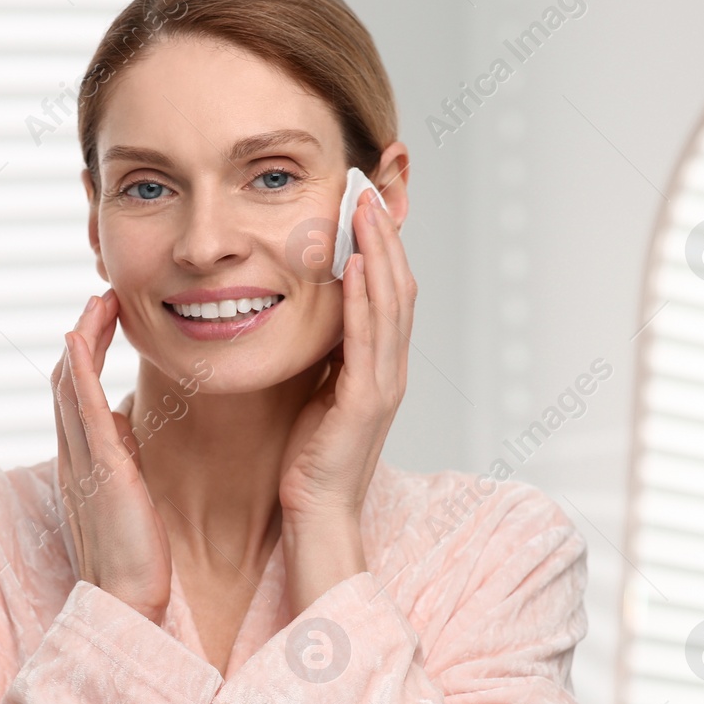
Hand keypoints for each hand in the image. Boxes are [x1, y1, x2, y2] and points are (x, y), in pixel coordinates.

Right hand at [52, 289, 171, 623]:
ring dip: (83, 338)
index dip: (85, 353)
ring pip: (70, 386)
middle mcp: (72, 456)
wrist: (126, 602)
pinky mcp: (100, 470)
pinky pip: (82, 409)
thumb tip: (126, 418)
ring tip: (100, 302)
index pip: (75, 394)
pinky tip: (81, 336)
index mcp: (80, 461)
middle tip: (102, 297)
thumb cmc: (134, 557)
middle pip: (67, 380)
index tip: (104, 320)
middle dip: (83, 335)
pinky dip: (79, 368)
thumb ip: (121, 454)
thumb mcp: (128, 492)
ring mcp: (81, 461)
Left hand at [277, 190, 415, 607]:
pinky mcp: (366, 404)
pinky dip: (364, 299)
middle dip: (384, 235)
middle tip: (369, 187)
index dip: (380, 246)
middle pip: (398, 286)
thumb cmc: (307, 461)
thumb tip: (305, 314)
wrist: (314, 517)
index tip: (362, 203)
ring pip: (391, 304)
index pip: (387, 292)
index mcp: (378, 366)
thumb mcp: (314, 393)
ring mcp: (383, 386)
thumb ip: (321, 356)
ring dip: (379, 252)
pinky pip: (369, 340)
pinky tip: (355, 265)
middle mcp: (389, 370)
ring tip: (364, 209)